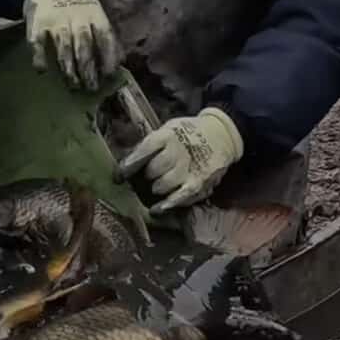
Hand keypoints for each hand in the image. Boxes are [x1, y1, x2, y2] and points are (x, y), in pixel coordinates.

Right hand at [22, 0, 118, 90]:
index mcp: (94, 14)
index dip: (107, 57)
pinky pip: (37, 41)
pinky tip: (42, 70)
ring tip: (72, 84)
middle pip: (83, 45)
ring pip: (63, 46)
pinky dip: (39, 56)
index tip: (108, 75)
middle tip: (90, 87)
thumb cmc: (78, 2)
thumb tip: (120, 61)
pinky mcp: (38, 22)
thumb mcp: (96, 11)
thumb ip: (105, 34)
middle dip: (88, 68)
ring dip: (68, 67)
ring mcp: (56, 19)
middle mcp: (76, 17)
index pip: (104, 37)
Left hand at [120, 108, 244, 212]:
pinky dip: (167, 204)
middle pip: (153, 170)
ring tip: (158, 184)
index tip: (119, 175)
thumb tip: (127, 163)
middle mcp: (178, 151)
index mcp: (168, 135)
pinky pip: (180, 197)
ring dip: (157, 187)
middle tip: (148, 175)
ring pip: (163, 185)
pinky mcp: (199, 183)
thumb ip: (150, 145)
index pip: (145, 150)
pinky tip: (156, 209)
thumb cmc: (186, 134)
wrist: (220, 135)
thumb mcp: (168, 130)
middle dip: (146, 175)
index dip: (130, 164)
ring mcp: (189, 168)